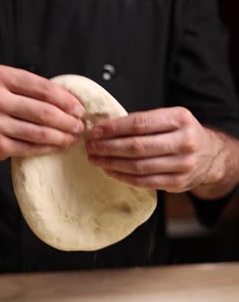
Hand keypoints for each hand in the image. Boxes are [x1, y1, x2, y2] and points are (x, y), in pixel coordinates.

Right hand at [0, 65, 84, 160]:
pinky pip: (30, 147)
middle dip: (68, 121)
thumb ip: (29, 88)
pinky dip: (48, 148)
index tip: (79, 109)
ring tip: (73, 137)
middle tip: (80, 126)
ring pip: (40, 132)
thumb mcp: (3, 84)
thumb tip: (69, 100)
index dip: (67, 101)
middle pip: (45, 112)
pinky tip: (58, 146)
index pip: (44, 89)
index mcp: (1, 77)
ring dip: (62, 137)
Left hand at [86, 107, 223, 192]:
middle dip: (108, 147)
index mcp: (180, 119)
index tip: (96, 131)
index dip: (114, 128)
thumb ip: (144, 122)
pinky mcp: (178, 183)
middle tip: (91, 147)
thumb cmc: (181, 133)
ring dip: (112, 163)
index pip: (139, 124)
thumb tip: (105, 128)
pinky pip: (144, 181)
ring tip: (96, 159)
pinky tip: (110, 171)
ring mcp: (183, 164)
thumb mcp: (170, 119)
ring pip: (138, 166)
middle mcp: (184, 141)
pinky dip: (123, 176)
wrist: (210, 155)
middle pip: (137, 147)